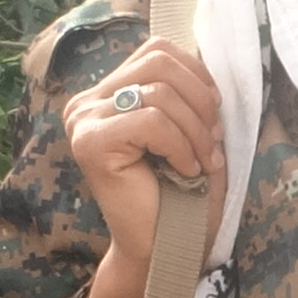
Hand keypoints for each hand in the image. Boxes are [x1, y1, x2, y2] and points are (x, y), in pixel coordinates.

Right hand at [60, 36, 222, 297]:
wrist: (165, 248)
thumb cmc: (180, 194)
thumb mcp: (188, 129)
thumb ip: (183, 90)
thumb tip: (203, 54)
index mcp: (107, 92)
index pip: (158, 50)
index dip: (198, 76)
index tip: (214, 118)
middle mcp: (86, 102)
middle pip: (159, 62)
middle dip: (200, 101)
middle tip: (213, 142)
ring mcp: (83, 120)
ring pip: (160, 91)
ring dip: (196, 130)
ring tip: (203, 162)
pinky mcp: (90, 142)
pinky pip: (152, 120)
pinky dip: (181, 145)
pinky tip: (185, 171)